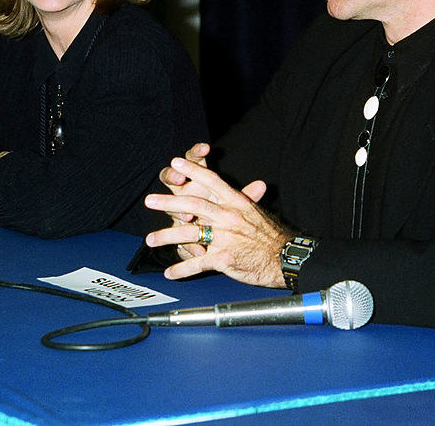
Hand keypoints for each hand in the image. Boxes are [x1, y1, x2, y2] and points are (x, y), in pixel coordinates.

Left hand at [144, 157, 292, 287]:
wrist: (285, 258)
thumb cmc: (271, 235)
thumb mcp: (255, 212)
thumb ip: (245, 199)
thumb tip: (251, 186)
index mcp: (236, 202)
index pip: (211, 180)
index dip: (192, 170)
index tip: (175, 162)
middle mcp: (229, 216)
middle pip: (193, 204)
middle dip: (168, 202)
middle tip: (149, 200)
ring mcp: (225, 237)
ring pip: (189, 233)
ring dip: (166, 236)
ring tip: (151, 240)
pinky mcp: (224, 258)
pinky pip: (197, 262)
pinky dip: (181, 268)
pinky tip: (170, 272)